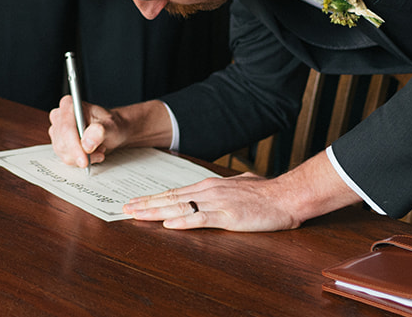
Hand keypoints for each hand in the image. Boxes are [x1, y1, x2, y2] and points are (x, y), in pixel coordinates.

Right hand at [48, 94, 123, 168]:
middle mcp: (60, 116)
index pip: (66, 127)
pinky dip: (80, 159)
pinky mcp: (59, 142)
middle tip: (99, 152)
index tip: (84, 160)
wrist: (110, 130)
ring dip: (82, 156)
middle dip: (81, 152)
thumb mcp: (111, 126)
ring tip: (98, 149)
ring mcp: (57, 130)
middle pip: (62, 142)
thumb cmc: (111, 125)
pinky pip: (65, 157)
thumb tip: (87, 142)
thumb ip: (100, 132)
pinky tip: (91, 153)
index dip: (74, 145)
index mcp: (70, 105)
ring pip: (63, 152)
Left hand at [122, 174, 302, 231]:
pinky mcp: (228, 216)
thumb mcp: (239, 185)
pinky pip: (201, 220)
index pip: (174, 193)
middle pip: (170, 199)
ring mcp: (217, 203)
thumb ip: (224, 188)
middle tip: (125, 209)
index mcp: (209, 186)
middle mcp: (208, 192)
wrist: (286, 195)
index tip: (136, 202)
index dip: (153, 198)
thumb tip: (216, 188)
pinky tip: (170, 225)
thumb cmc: (265, 192)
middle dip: (146, 205)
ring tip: (137, 215)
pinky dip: (183, 222)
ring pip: (179, 208)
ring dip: (156, 213)